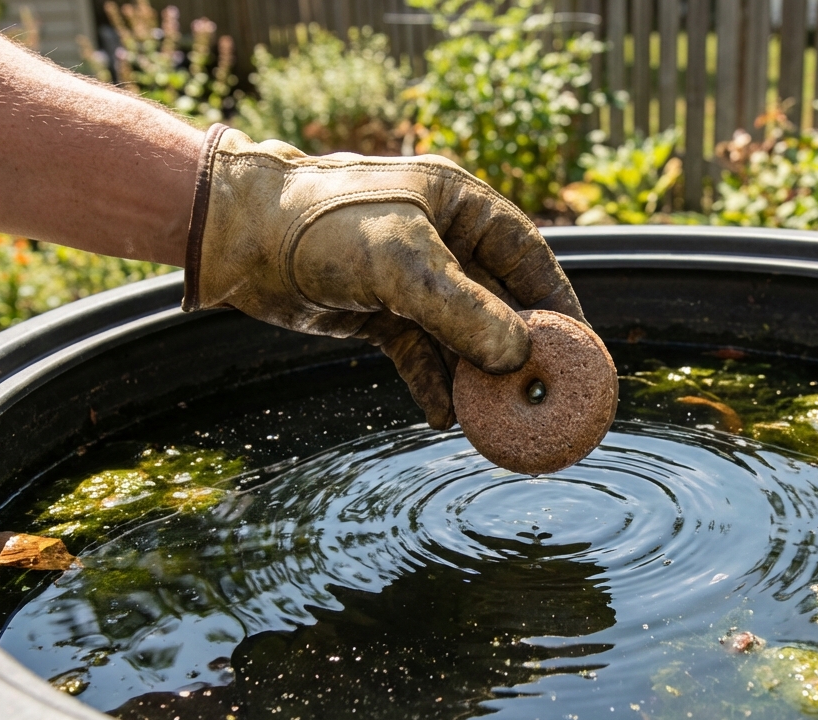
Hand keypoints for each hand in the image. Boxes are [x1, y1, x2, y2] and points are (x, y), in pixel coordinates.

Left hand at [183, 125, 584, 428]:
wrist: (238, 236)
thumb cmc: (321, 224)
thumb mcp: (401, 263)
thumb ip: (462, 310)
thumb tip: (517, 356)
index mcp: (458, 203)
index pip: (527, 254)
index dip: (556, 301)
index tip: (579, 345)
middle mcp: (439, 237)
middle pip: (496, 301)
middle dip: (515, 349)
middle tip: (539, 393)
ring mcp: (408, 277)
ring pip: (458, 334)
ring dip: (473, 375)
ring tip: (492, 417)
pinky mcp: (376, 310)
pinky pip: (418, 353)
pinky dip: (431, 384)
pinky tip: (443, 415)